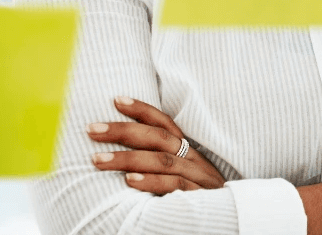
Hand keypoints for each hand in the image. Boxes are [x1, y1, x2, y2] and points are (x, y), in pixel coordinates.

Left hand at [87, 97, 225, 194]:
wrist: (229, 222)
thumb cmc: (196, 200)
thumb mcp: (181, 178)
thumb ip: (159, 166)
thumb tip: (121, 159)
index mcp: (188, 153)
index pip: (165, 124)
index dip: (142, 110)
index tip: (116, 100)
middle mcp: (193, 160)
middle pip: (159, 138)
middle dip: (123, 131)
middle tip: (92, 129)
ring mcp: (198, 178)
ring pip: (163, 160)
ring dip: (127, 158)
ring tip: (98, 159)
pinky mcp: (200, 198)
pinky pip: (175, 186)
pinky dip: (151, 181)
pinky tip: (129, 180)